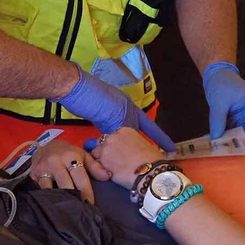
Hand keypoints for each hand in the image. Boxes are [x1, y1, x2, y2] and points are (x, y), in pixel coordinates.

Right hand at [28, 139, 108, 203]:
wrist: (45, 146)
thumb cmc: (68, 153)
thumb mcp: (82, 155)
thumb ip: (95, 166)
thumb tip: (107, 176)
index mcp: (71, 156)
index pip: (80, 176)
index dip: (85, 191)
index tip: (90, 204)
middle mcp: (56, 162)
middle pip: (65, 184)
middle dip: (73, 198)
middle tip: (80, 211)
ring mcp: (43, 169)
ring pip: (50, 188)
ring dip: (59, 200)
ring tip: (66, 211)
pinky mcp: (33, 175)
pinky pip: (40, 190)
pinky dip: (47, 198)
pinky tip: (52, 206)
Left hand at [54, 69, 175, 151]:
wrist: (73, 88)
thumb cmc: (93, 99)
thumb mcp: (112, 116)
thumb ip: (122, 130)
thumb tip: (128, 144)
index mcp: (129, 108)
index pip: (150, 127)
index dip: (160, 138)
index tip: (171, 148)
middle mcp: (122, 110)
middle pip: (135, 129)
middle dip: (142, 142)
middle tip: (150, 156)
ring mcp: (110, 111)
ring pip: (122, 132)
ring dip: (125, 143)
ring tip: (132, 156)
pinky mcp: (98, 115)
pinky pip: (110, 131)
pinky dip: (112, 140)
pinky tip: (112, 149)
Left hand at [88, 127, 164, 188]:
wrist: (151, 172)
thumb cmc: (153, 160)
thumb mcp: (144, 144)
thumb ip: (133, 143)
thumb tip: (133, 149)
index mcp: (124, 130)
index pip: (112, 136)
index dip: (114, 145)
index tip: (118, 152)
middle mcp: (112, 137)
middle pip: (101, 143)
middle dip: (105, 151)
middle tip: (114, 160)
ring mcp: (105, 149)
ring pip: (96, 153)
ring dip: (101, 160)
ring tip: (111, 168)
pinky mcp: (102, 163)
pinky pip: (95, 166)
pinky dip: (100, 170)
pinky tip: (110, 174)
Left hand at [202, 62, 244, 138]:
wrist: (217, 75)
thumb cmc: (222, 83)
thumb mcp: (218, 101)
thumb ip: (217, 119)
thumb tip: (216, 138)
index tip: (232, 143)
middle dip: (237, 140)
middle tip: (223, 147)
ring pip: (243, 134)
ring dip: (231, 140)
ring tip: (217, 145)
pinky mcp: (240, 120)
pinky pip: (235, 132)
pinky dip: (226, 136)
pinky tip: (216, 140)